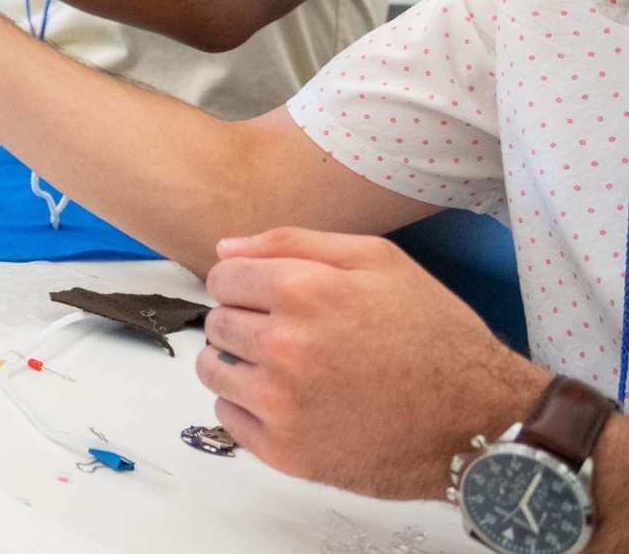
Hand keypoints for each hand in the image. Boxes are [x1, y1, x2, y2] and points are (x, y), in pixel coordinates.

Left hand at [198, 227, 545, 499]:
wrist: (480, 421)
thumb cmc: (435, 338)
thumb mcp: (379, 261)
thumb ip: (293, 243)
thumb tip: (226, 247)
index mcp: (305, 291)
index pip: (222, 278)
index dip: (244, 283)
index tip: (267, 296)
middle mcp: (286, 346)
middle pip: (216, 322)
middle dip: (244, 321)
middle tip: (289, 334)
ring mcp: (283, 404)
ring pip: (213, 369)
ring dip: (238, 363)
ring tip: (285, 368)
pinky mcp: (286, 452)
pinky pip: (228, 416)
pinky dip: (249, 407)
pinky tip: (291, 401)